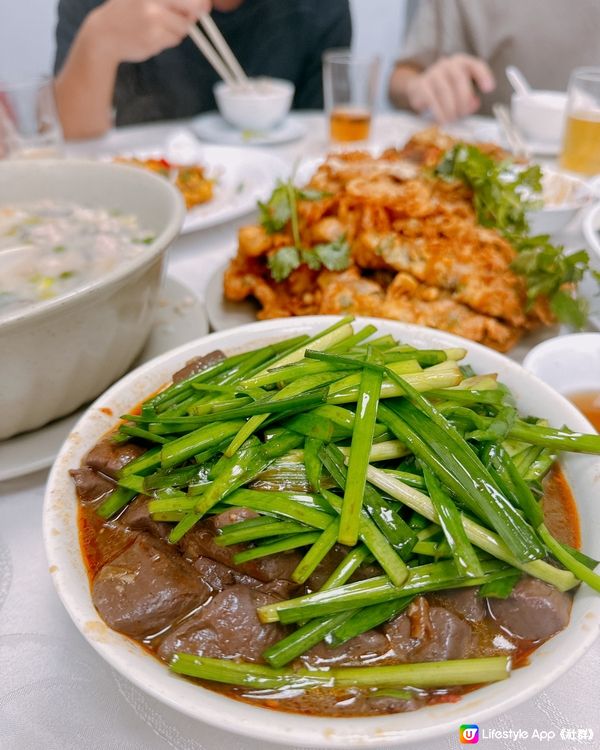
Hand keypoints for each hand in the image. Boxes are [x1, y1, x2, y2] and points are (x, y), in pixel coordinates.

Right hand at [90, 0, 211, 63]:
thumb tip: (205, 6)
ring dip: (177, 29)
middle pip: (194, 6)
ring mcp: (153, 18)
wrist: (103, 34)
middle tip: (189, 17)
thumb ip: (171, 0)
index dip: (201, 1)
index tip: (205, 6)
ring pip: (184, 26)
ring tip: (157, 27)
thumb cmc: (128, 13)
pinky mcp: (154, 37)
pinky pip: (174, 39)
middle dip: (194, 14)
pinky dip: (168, 40)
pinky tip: (153, 36)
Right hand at [405, 54, 494, 122]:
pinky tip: (442, 120)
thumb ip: (470, 98)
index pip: (475, 65)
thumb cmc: (446, 91)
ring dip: (450, 108)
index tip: (489, 89)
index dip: (483, 76)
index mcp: (462, 63)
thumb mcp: (461, 93)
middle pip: (459, 78)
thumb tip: (473, 104)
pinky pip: (431, 98)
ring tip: (452, 119)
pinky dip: (439, 111)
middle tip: (463, 113)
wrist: (419, 88)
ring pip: (444, 90)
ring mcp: (433, 73)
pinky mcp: (422, 85)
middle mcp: (448, 64)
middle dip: (464, 99)